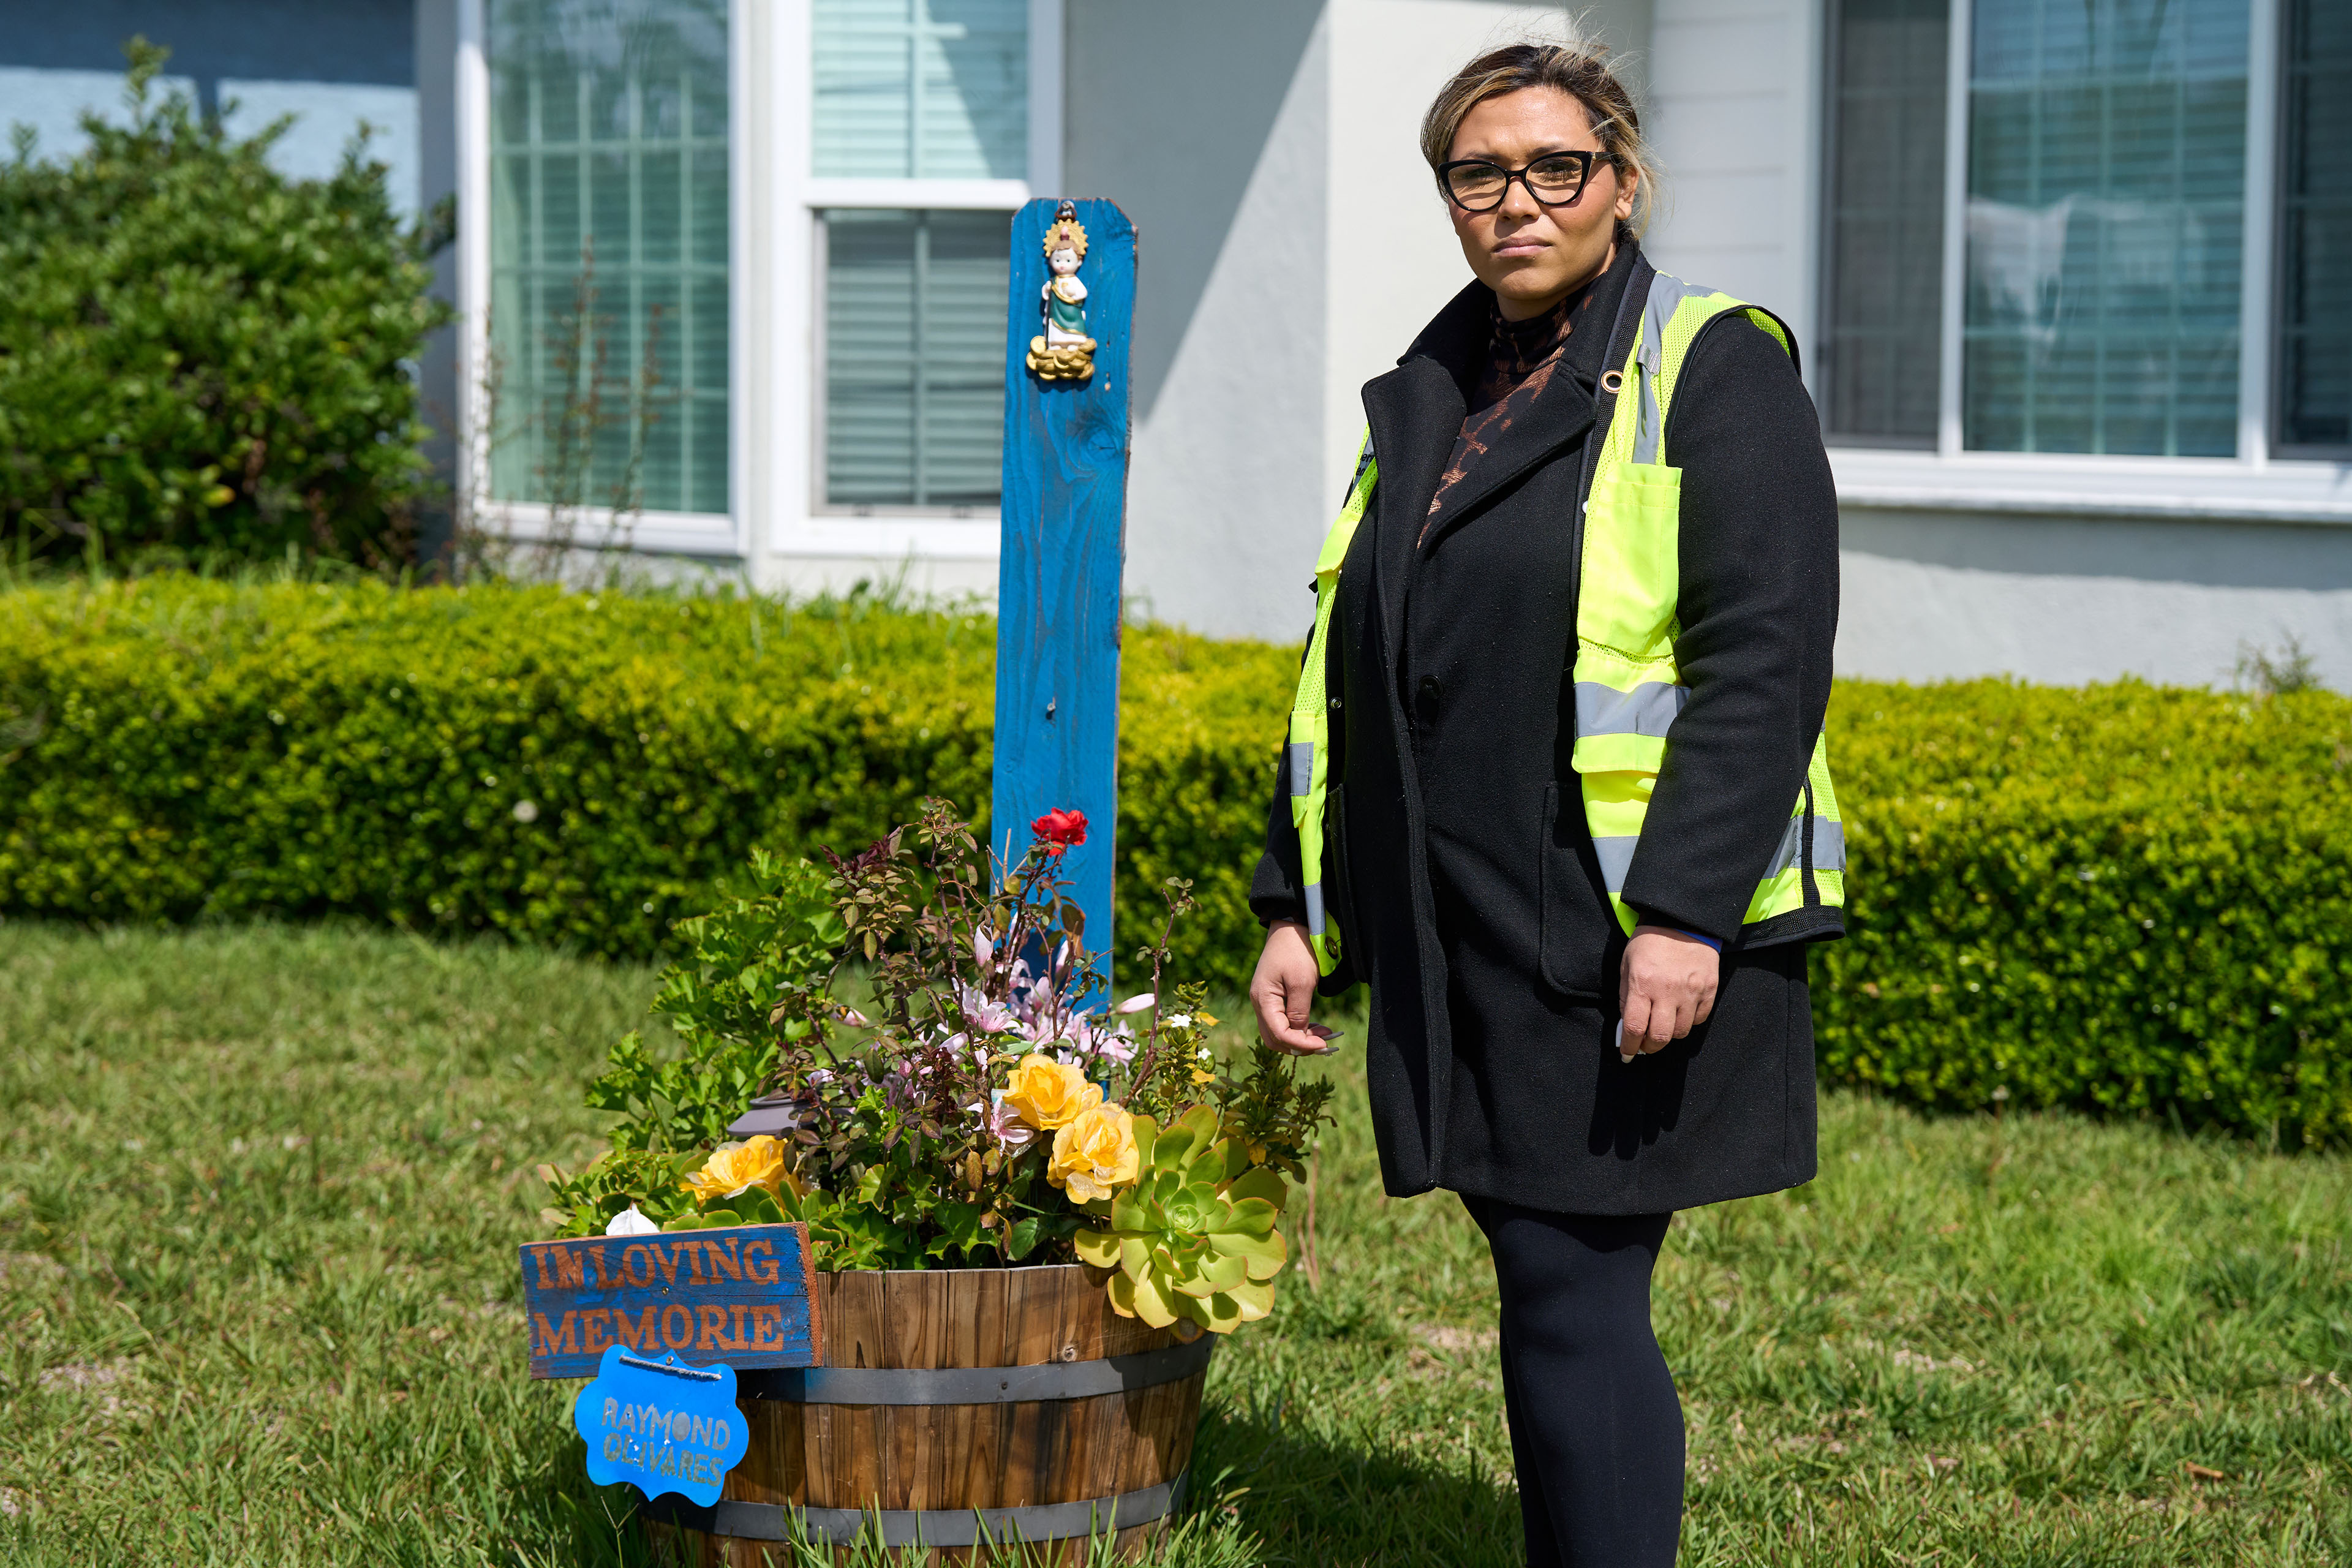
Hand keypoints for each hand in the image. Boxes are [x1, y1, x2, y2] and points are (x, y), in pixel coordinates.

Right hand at [1249, 921, 1337, 1054]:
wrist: (1291, 926)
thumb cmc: (1297, 949)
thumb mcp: (1302, 981)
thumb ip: (1299, 1011)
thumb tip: (1299, 1036)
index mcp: (1262, 998)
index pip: (1278, 1034)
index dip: (1300, 1044)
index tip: (1323, 1045)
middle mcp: (1259, 1003)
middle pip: (1275, 1039)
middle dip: (1299, 1046)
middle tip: (1325, 1045)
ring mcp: (1265, 1001)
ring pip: (1278, 1033)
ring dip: (1300, 1039)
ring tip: (1325, 1036)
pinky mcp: (1274, 998)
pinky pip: (1283, 1022)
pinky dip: (1299, 1029)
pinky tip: (1317, 1027)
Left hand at [1617, 925, 1720, 1060]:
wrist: (1683, 920)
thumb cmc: (1649, 942)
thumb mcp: (1627, 965)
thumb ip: (1626, 997)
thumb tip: (1627, 1027)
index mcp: (1643, 984)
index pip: (1634, 1028)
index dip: (1629, 1047)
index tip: (1626, 1054)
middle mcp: (1668, 991)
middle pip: (1660, 1036)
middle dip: (1650, 1047)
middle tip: (1645, 1045)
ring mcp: (1692, 991)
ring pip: (1681, 1031)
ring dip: (1669, 1034)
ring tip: (1662, 1026)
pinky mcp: (1709, 989)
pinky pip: (1699, 1019)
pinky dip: (1688, 1022)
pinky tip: (1680, 1013)